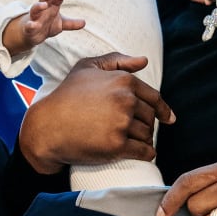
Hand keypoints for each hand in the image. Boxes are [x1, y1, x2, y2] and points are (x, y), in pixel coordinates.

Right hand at [3, 0, 85, 54]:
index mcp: (51, 6)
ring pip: (34, 8)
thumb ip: (71, 23)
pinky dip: (30, 24)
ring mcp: (35, 17)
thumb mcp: (61, 24)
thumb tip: (84, 23)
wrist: (33, 35)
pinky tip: (33, 25)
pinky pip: (29, 25)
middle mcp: (42, 9)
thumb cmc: (47, 25)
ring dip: (39, 5)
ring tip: (44, 5)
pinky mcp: (29, 27)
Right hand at [18, 53, 173, 173]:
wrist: (48, 125)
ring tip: (135, 143)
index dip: (162, 110)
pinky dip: (147, 154)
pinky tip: (144, 154)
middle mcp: (125, 100)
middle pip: (150, 118)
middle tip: (136, 132)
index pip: (154, 98)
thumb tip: (144, 61)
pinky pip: (144, 152)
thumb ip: (116, 61)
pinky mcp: (117, 146)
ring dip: (145, 140)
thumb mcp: (87, 68)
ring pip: (147, 135)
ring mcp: (122, 124)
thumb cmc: (66, 95)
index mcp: (124, 80)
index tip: (168, 119)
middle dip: (147, 125)